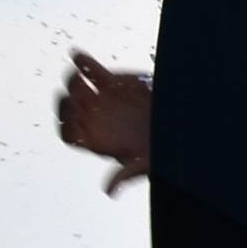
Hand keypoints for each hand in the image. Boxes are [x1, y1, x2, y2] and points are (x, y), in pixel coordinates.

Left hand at [56, 49, 153, 192]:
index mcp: (95, 141)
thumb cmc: (159, 149)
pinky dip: (83, 63)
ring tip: (77, 76)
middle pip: (68, 111)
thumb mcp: (145, 164)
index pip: (69, 135)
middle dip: (68, 104)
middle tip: (75, 98)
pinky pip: (91, 71)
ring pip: (76, 89)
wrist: (179, 125)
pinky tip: (78, 56)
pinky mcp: (111, 82)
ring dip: (74, 82)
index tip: (73, 121)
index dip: (67, 127)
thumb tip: (110, 191)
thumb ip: (126, 174)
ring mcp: (99, 99)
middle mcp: (92, 120)